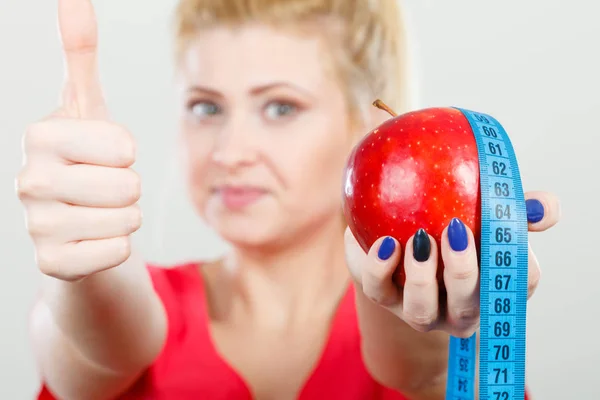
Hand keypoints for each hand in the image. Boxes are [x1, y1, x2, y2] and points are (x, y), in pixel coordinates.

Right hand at [15, 0, 140, 280]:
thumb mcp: (87, 108)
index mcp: (38, 136)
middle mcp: (27, 180)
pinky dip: (118, 247)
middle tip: (102, 189)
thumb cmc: (87, 162)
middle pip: (127, 185)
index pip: (123, 147)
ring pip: (126, 220)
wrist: (76, 223)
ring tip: (99, 212)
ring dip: (125, 217)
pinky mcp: (52, 264)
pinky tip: (94, 240)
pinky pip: (118, 252)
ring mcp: (35, 226)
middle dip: (127, 188)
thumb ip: (81, 54)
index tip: (104, 156)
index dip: (126, 154)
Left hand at [345, 191, 560, 337]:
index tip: (503, 231)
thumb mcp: (484, 208)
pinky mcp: (383, 298)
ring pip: (421, 312)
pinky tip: (383, 242)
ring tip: (418, 239)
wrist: (396, 221)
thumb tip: (542, 205)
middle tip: (454, 230)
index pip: (521, 283)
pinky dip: (379, 269)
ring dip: (421, 278)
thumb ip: (513, 206)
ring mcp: (419, 309)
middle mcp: (458, 308)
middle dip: (463, 272)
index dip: (519, 263)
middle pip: (467, 306)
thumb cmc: (452, 217)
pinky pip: (379, 292)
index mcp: (492, 285)